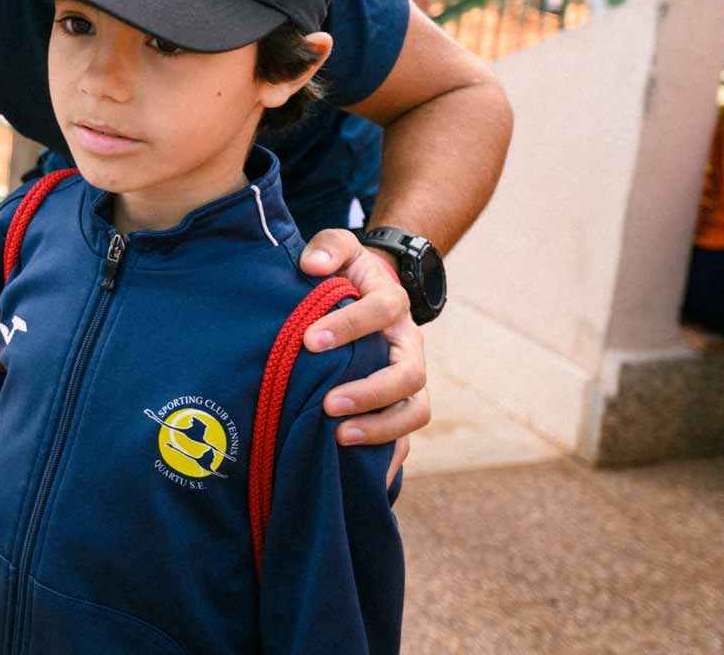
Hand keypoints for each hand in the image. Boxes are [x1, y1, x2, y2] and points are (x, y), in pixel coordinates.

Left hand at [298, 229, 429, 449]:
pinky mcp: (398, 406)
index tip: (309, 340)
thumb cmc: (346, 273)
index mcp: (392, 304)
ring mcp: (408, 379)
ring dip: (381, 429)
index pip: (382, 311)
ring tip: (339, 438)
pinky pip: (405, 439)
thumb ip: (327, 248)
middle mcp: (408, 345)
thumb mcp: (338, 247)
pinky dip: (386, 459)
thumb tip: (312, 265)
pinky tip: (356, 475)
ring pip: (415, 411)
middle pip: (409, 373)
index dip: (349, 326)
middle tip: (329, 404)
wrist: (369, 292)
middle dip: (371, 391)